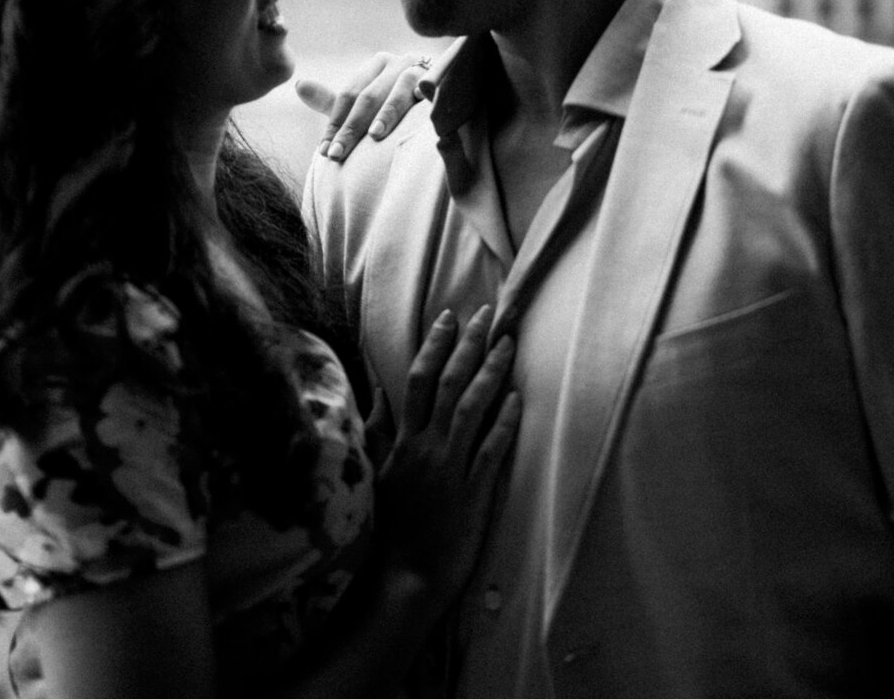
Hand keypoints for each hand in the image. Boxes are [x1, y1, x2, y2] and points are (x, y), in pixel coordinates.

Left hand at [295, 51, 436, 161]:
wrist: (446, 102)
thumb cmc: (396, 108)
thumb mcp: (363, 105)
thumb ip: (333, 100)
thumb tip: (298, 85)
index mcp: (377, 65)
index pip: (349, 95)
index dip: (335, 124)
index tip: (325, 153)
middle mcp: (398, 62)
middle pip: (368, 95)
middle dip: (352, 127)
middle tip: (337, 155)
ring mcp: (422, 68)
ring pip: (396, 90)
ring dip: (386, 114)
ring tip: (374, 137)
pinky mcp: (444, 80)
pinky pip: (430, 89)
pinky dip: (422, 101)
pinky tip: (416, 118)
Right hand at [373, 306, 519, 611]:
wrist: (403, 577)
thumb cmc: (390, 526)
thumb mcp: (376, 472)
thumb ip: (378, 430)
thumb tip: (377, 391)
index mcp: (404, 440)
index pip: (417, 380)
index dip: (435, 345)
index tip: (449, 317)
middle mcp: (426, 447)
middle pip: (447, 384)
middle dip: (468, 345)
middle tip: (486, 314)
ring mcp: (449, 469)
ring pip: (470, 409)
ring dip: (491, 373)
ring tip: (507, 344)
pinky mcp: (472, 494)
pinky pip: (490, 450)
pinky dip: (503, 422)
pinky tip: (517, 398)